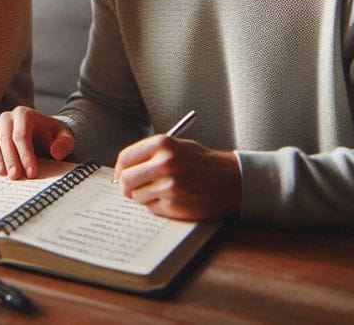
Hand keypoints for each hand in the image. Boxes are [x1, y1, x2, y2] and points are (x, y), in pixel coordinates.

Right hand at [0, 106, 74, 179]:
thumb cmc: (51, 135)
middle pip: (6, 138)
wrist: (41, 133)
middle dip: (11, 159)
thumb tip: (56, 153)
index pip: (22, 135)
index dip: (25, 155)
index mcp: (24, 114)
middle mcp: (8, 117)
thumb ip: (64, 143)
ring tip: (3, 175)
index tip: (31, 173)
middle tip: (15, 177)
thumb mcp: (64, 137)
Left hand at [114, 135, 240, 220]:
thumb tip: (124, 167)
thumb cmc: (204, 163)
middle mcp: (164, 163)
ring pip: (137, 196)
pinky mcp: (174, 205)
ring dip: (145, 197)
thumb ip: (152, 154)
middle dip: (127, 186)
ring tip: (163, 192)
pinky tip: (174, 199)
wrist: (233, 181)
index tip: (121, 175)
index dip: (120, 169)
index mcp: (163, 144)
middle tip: (133, 189)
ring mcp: (169, 186)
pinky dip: (158, 206)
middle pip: (126, 179)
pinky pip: (152, 208)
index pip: (125, 158)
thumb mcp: (179, 146)